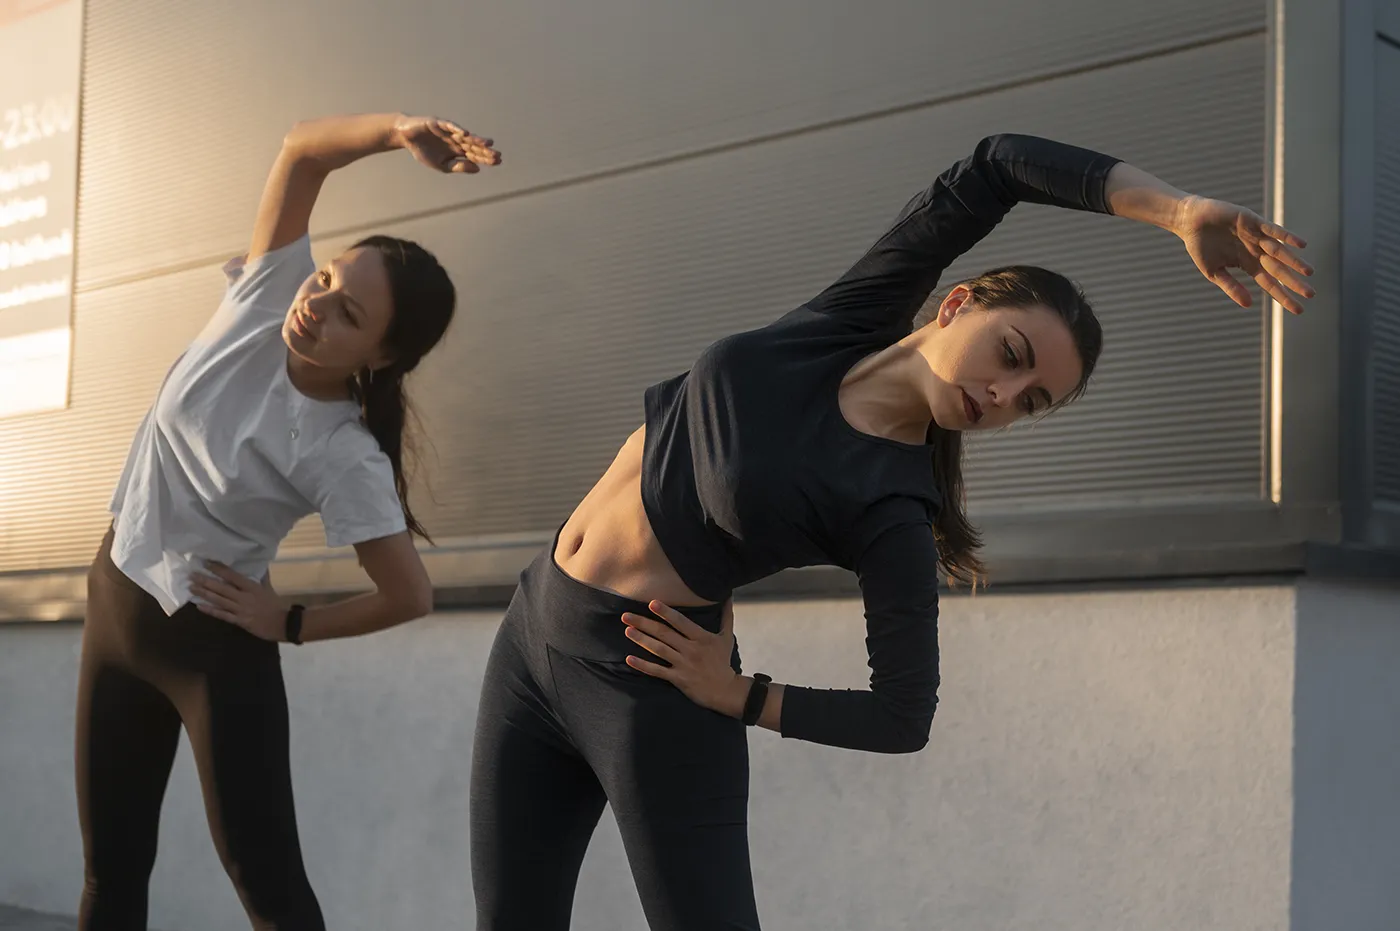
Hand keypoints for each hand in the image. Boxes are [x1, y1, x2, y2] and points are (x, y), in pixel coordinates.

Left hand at [190, 562, 287, 640]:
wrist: (283, 624)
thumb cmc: (276, 605)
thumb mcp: (269, 588)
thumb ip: (262, 577)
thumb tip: (259, 565)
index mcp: (252, 587)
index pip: (233, 576)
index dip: (219, 569)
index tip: (206, 563)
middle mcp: (244, 597)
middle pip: (222, 588)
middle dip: (206, 581)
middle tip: (191, 575)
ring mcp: (241, 609)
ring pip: (219, 600)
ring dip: (204, 594)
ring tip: (191, 588)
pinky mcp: (239, 621)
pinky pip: (222, 615)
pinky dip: (211, 611)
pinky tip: (199, 606)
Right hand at [395, 116, 501, 173]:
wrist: (406, 138)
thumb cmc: (423, 151)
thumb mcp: (441, 165)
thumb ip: (458, 167)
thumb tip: (477, 169)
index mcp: (457, 151)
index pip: (475, 155)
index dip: (485, 158)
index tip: (498, 162)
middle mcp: (456, 140)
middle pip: (474, 146)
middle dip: (485, 151)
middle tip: (498, 155)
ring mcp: (449, 131)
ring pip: (465, 136)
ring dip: (476, 140)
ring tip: (488, 144)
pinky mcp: (439, 123)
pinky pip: (450, 126)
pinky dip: (457, 129)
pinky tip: (466, 134)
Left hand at [621, 600, 747, 716]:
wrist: (726, 691)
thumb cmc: (724, 661)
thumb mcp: (727, 637)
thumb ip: (726, 616)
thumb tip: (729, 595)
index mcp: (701, 637)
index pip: (681, 622)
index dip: (666, 612)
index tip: (652, 603)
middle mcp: (691, 649)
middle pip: (664, 634)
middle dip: (644, 623)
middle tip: (626, 615)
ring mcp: (683, 665)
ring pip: (659, 650)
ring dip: (641, 640)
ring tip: (627, 631)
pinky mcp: (678, 679)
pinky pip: (657, 671)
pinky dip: (643, 665)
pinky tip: (629, 658)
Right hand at [1173, 195, 1313, 313]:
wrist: (1190, 221)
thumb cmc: (1200, 246)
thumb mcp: (1214, 271)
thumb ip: (1231, 286)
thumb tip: (1249, 305)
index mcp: (1248, 264)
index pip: (1269, 283)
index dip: (1283, 296)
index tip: (1298, 310)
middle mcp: (1256, 251)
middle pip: (1278, 269)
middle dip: (1294, 282)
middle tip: (1311, 294)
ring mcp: (1256, 236)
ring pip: (1279, 251)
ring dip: (1294, 261)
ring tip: (1308, 273)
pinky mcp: (1253, 221)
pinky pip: (1274, 230)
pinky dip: (1287, 237)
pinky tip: (1301, 245)